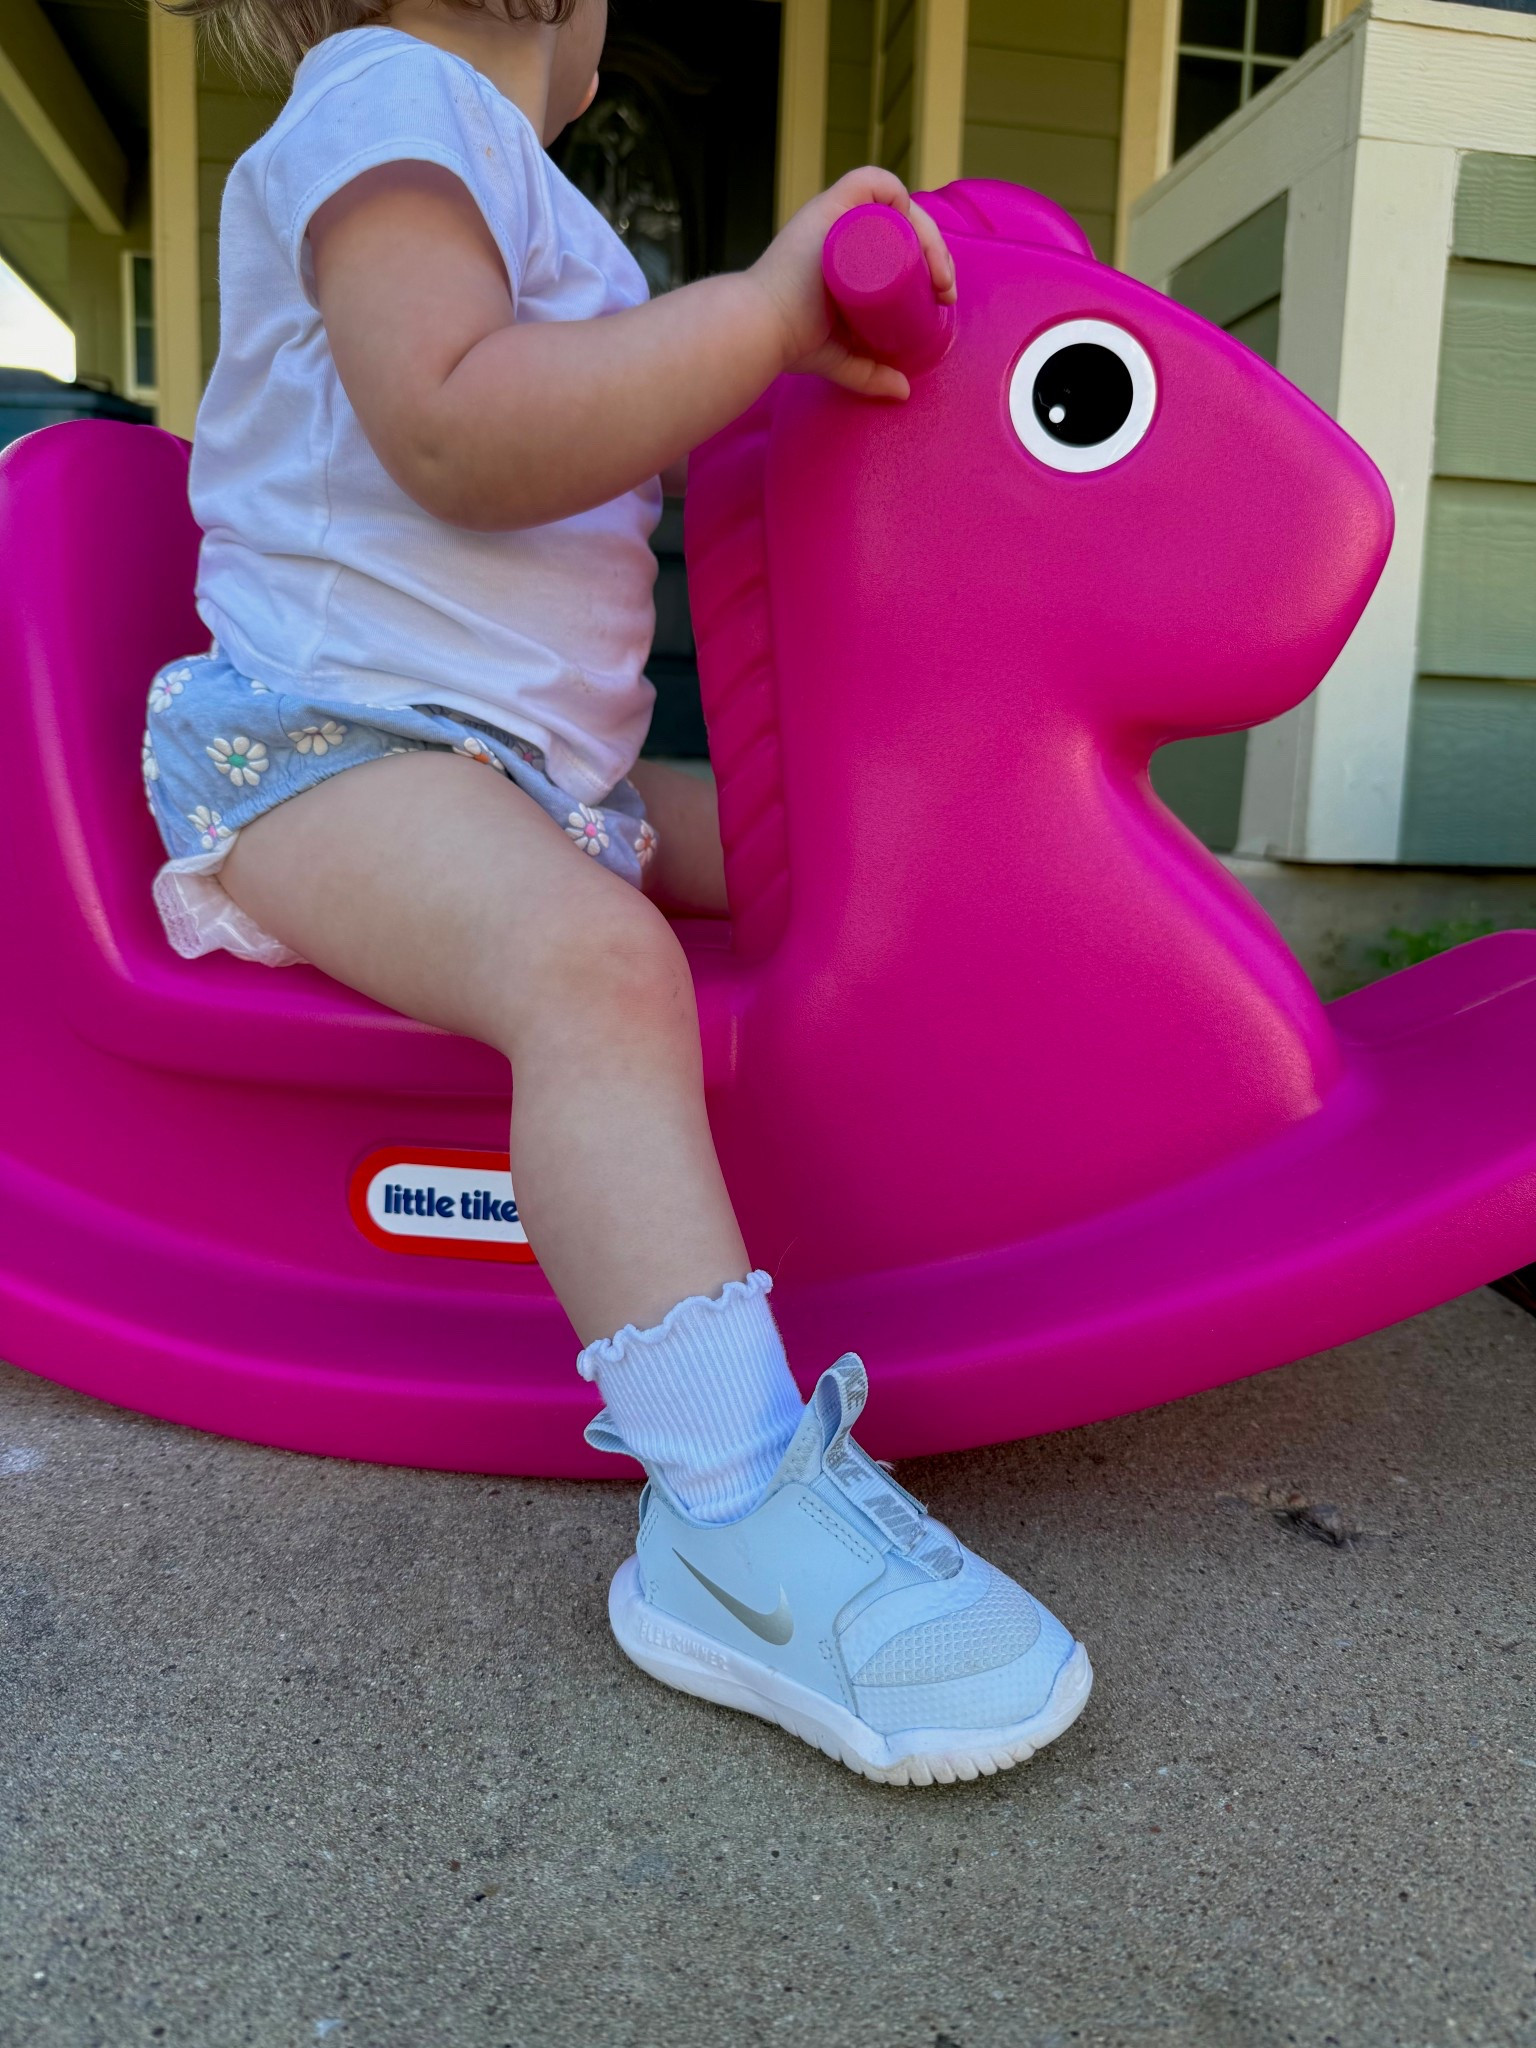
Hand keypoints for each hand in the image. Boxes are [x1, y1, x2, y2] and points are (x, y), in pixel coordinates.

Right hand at [748, 167, 955, 400]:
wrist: (761, 331)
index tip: (942, 294)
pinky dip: (899, 193)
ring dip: (928, 232)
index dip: (929, 259)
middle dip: (935, 252)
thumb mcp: (839, 356)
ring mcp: (836, 215)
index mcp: (846, 253)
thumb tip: (902, 391)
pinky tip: (917, 225)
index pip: (899, 241)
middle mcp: (842, 228)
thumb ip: (868, 373)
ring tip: (940, 274)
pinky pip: (871, 182)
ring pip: (896, 207)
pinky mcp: (829, 207)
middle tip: (945, 290)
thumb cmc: (789, 340)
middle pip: (904, 225)